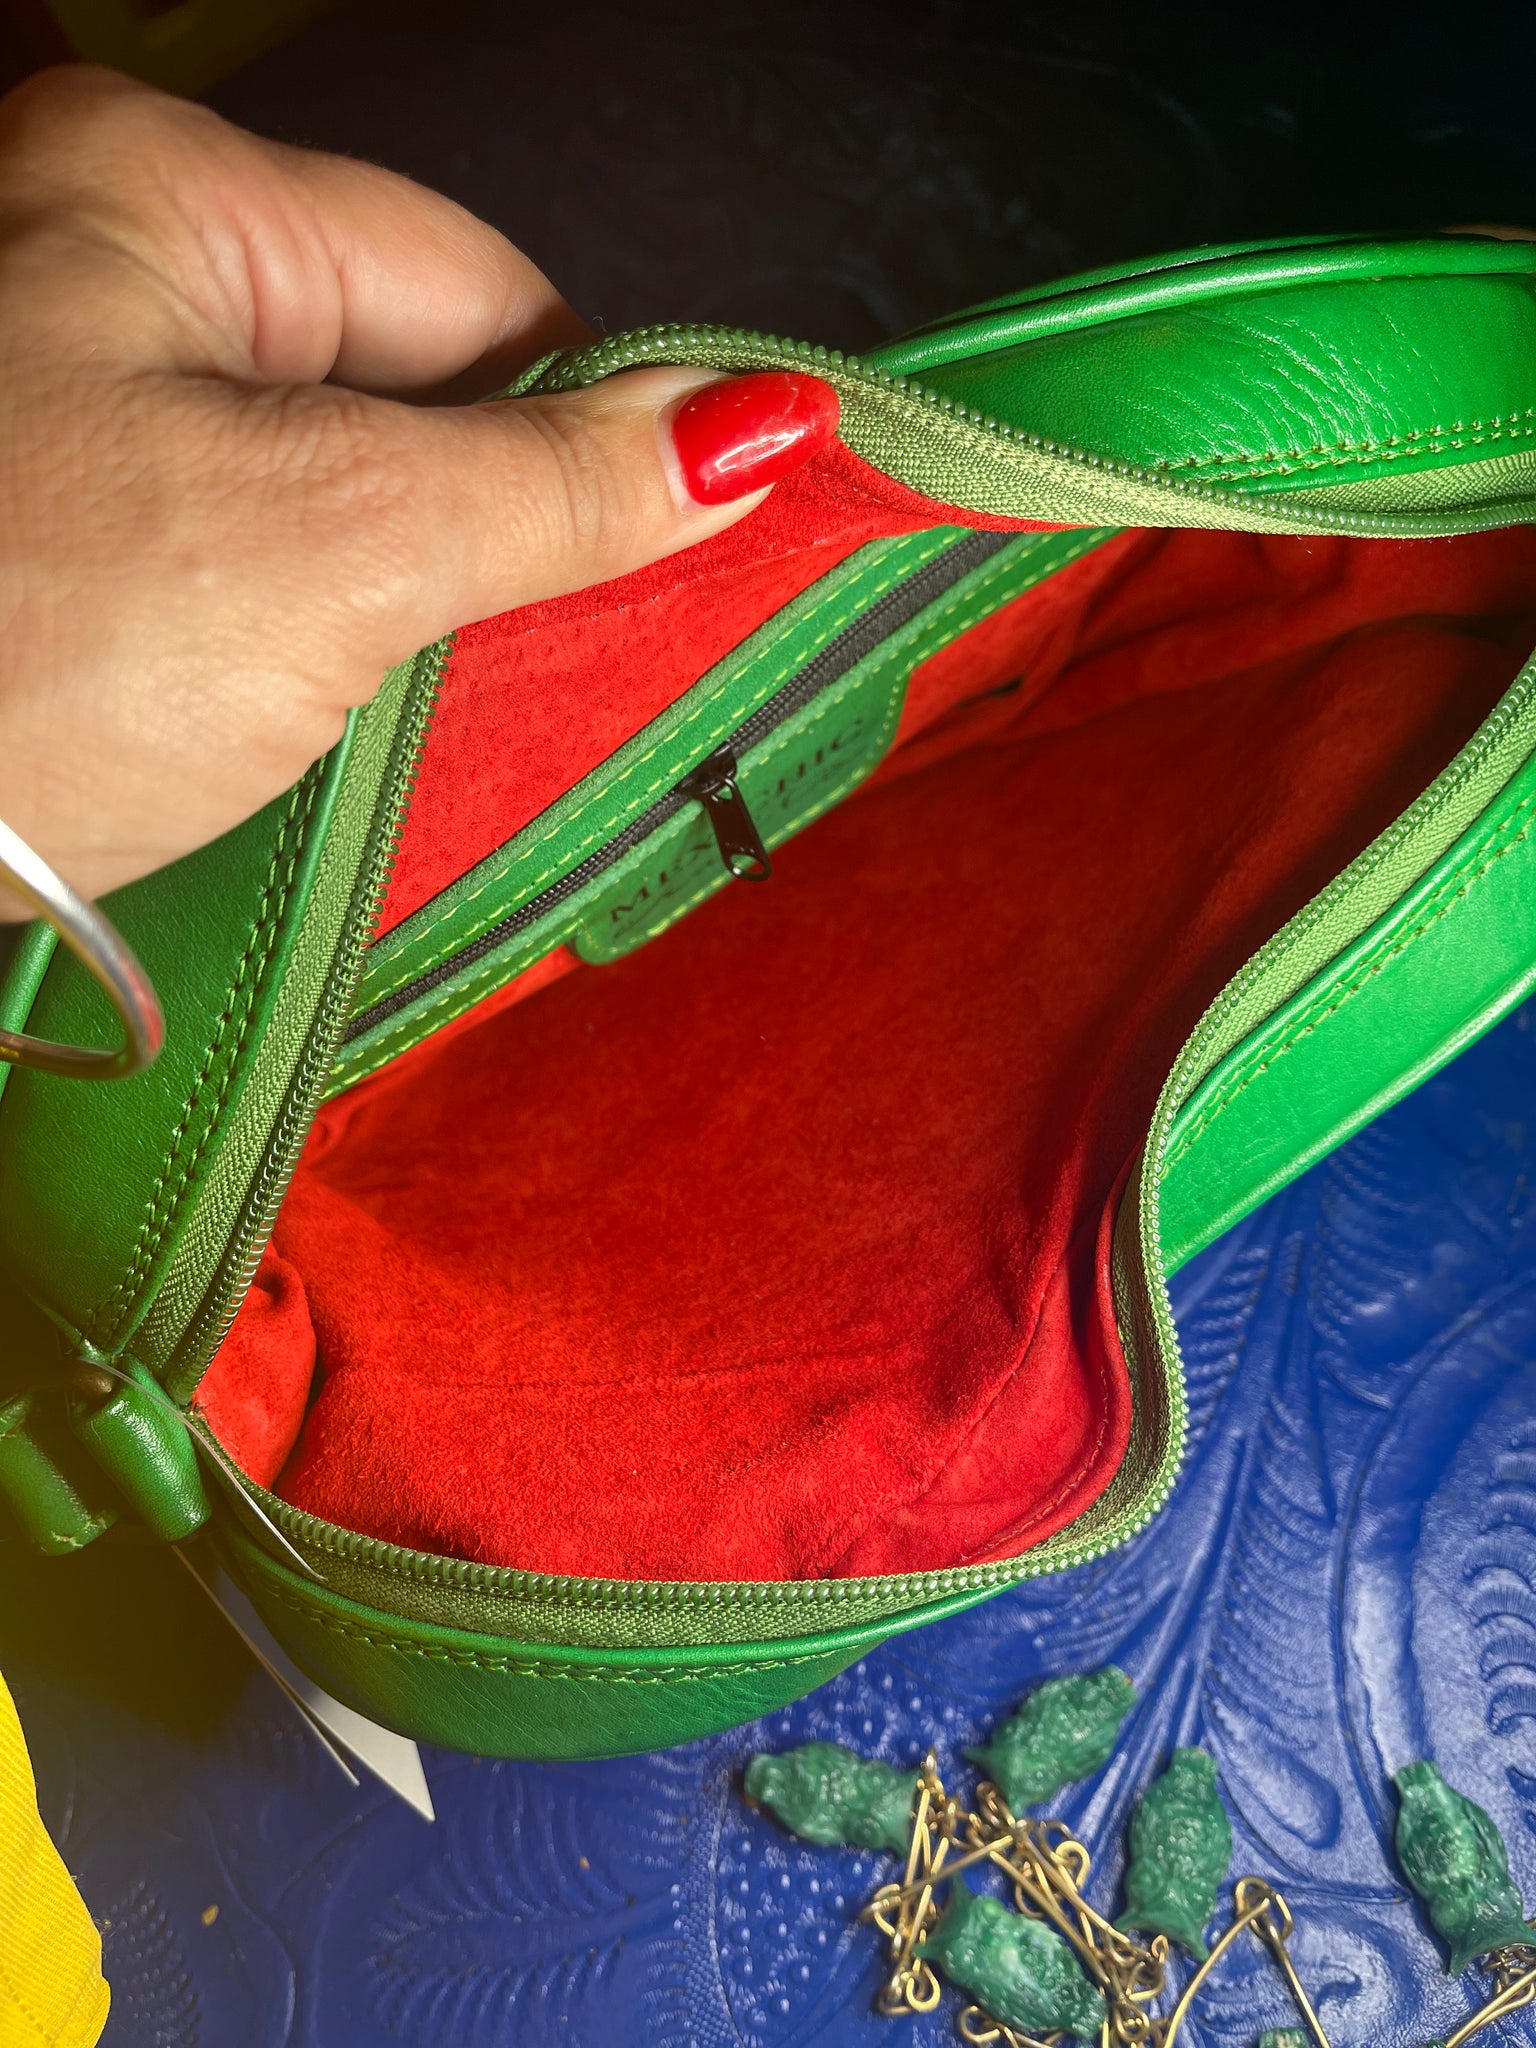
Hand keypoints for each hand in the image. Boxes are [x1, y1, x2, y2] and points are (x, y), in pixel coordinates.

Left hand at [0, 68, 836, 915]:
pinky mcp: (53, 554)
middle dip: (495, 528)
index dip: (591, 421)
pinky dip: (317, 652)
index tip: (674, 555)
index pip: (472, 286)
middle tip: (555, 666)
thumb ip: (552, 483)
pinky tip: (341, 727)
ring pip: (330, 490)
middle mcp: (96, 279)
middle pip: (399, 386)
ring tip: (440, 713)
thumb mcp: (332, 546)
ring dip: (412, 607)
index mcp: (159, 204)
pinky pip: (246, 568)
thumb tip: (765, 423)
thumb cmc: (32, 649)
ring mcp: (65, 420)